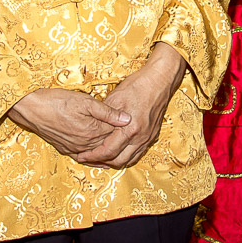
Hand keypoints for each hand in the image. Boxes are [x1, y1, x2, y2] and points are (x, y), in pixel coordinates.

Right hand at [9, 88, 129, 158]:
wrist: (32, 109)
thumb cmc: (58, 101)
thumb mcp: (85, 101)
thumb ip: (107, 112)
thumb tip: (128, 119)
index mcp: (93, 132)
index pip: (115, 133)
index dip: (124, 128)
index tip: (134, 122)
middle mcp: (86, 144)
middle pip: (108, 145)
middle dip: (120, 141)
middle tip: (132, 138)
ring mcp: (75, 149)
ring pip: (98, 154)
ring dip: (109, 153)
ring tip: (122, 151)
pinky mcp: (66, 150)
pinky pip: (84, 159)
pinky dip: (94, 160)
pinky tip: (100, 160)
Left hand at [76, 43, 186, 168]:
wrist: (160, 80)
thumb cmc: (138, 86)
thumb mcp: (116, 97)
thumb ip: (104, 116)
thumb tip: (91, 127)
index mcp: (130, 129)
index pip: (108, 151)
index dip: (93, 156)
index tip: (82, 155)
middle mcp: (140, 137)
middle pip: (118, 161)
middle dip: (102, 162)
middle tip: (89, 158)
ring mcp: (148, 138)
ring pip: (129, 160)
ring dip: (114, 161)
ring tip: (101, 158)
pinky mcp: (152, 136)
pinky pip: (138, 153)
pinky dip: (126, 156)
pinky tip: (117, 151)